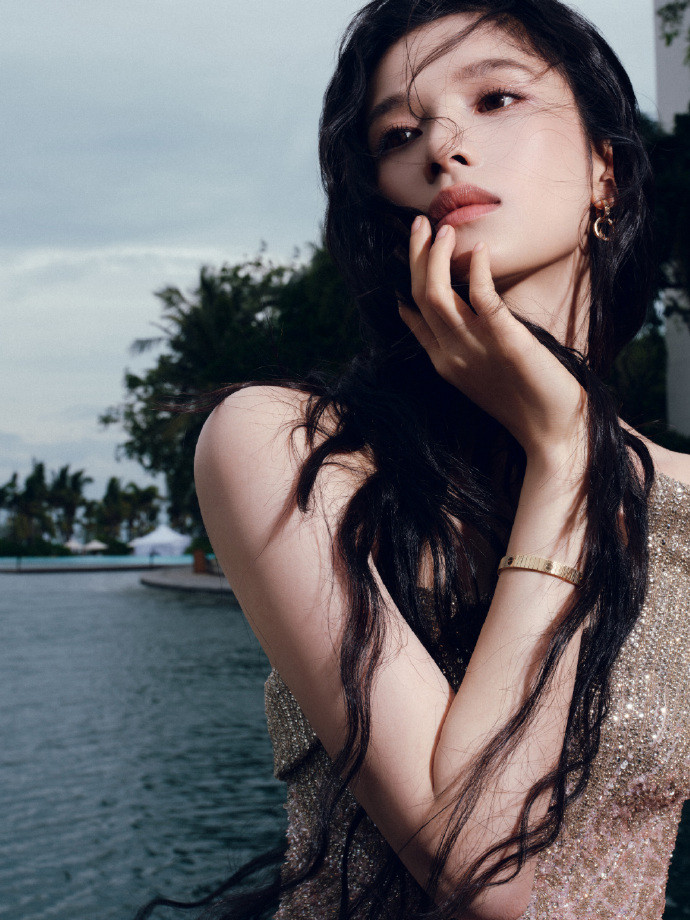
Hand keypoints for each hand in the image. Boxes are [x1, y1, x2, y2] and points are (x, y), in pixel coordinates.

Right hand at [398, 216, 586, 462]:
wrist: (551, 431)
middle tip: (419, 223)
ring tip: (444, 229)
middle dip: (415, 255)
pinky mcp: (504, 340)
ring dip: (436, 256)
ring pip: (436, 294)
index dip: (406, 278)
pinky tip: (479, 250)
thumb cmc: (524, 401)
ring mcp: (474, 347)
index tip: (410, 249)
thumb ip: (464, 346)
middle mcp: (451, 353)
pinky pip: (481, 297)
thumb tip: (457, 321)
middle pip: (419, 296)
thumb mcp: (483, 374)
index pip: (412, 315)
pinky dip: (476, 270)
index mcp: (444, 362)